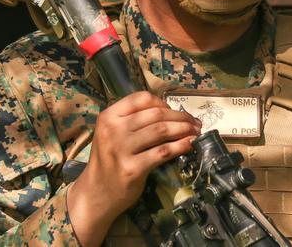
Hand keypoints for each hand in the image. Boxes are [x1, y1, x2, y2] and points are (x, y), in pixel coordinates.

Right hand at [67, 91, 200, 245]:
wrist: (96, 193)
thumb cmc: (109, 160)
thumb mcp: (112, 133)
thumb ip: (132, 120)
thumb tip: (169, 111)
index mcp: (108, 116)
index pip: (141, 99)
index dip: (163, 103)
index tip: (175, 111)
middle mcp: (113, 130)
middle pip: (155, 114)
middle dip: (180, 116)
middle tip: (194, 122)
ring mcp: (122, 149)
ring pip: (161, 130)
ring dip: (184, 129)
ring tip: (195, 132)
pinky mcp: (132, 168)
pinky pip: (163, 152)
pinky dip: (180, 146)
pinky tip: (189, 145)